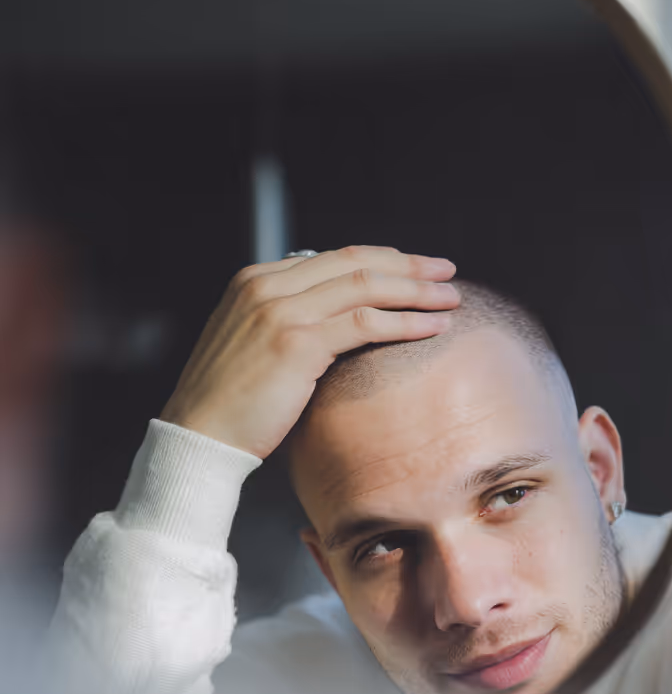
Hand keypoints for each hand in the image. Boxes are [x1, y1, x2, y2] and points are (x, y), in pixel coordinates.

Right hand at [159, 245, 459, 458]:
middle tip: (446, 270)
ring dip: (416, 291)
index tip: (415, 267)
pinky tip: (432, 327)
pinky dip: (404, 322)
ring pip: (366, 287)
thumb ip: (288, 322)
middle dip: (408, 265)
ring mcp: (281, 311)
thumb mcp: (254, 346)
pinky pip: (365, 323)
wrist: (199, 436)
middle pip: (355, 263)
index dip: (381, 259)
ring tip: (450, 298)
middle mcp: (267, 285)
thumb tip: (336, 320)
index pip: (334, 257)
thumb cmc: (230, 404)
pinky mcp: (296, 342)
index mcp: (256, 280)